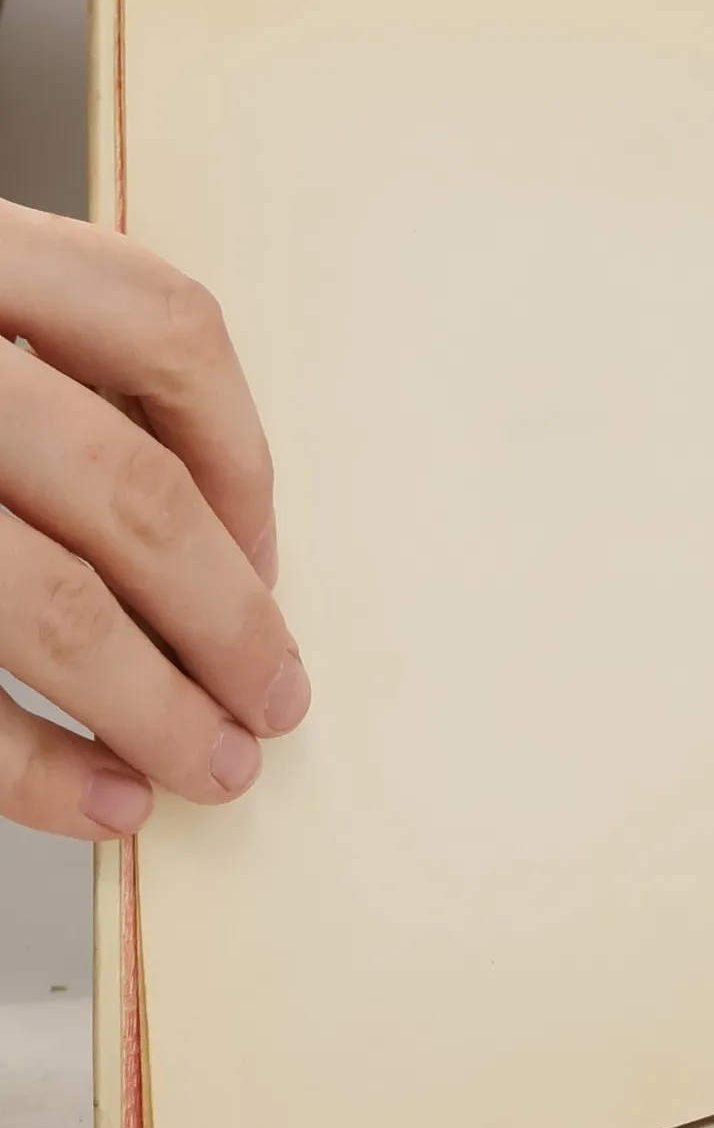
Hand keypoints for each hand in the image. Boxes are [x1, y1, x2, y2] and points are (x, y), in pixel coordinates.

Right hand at [0, 199, 308, 837]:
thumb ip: (34, 380)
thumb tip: (219, 549)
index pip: (161, 321)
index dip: (240, 449)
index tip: (263, 551)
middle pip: (126, 486)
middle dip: (224, 618)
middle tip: (273, 702)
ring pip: (49, 602)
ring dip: (153, 707)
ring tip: (212, 771)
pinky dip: (26, 767)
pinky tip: (94, 806)